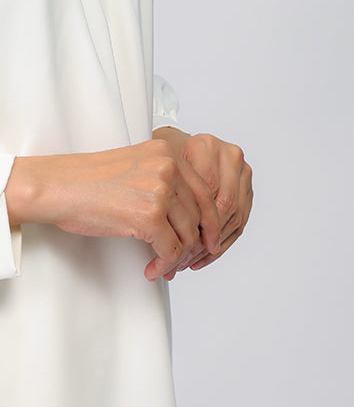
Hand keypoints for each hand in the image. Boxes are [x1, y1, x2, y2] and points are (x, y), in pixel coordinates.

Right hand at [5, 139, 221, 281]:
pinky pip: (171, 250)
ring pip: (189, 235)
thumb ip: (163, 180)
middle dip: (195, 243)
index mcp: (165, 150)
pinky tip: (151, 269)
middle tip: (182, 261)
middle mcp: (167, 165)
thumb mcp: (134, 167)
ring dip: (178, 258)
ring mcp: (159, 189)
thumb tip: (190, 216)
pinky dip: (164, 264)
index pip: (205, 190)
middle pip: (201, 214)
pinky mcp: (148, 215)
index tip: (203, 240)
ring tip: (163, 266)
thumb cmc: (86, 181)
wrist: (56, 186)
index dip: (206, 221)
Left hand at [152, 127, 252, 275]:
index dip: (192, 222)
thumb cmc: (163, 159)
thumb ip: (165, 190)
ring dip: (212, 246)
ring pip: (234, 218)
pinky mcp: (247, 190)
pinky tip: (204, 256)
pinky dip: (221, 243)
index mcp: (206, 146)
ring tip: (189, 260)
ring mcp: (243, 173)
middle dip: (203, 238)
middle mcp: (229, 156)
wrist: (177, 149)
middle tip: (182, 257)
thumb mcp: (158, 169)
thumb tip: (163, 233)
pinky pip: (239, 223)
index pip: (206, 192)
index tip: (174, 242)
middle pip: (224, 206)